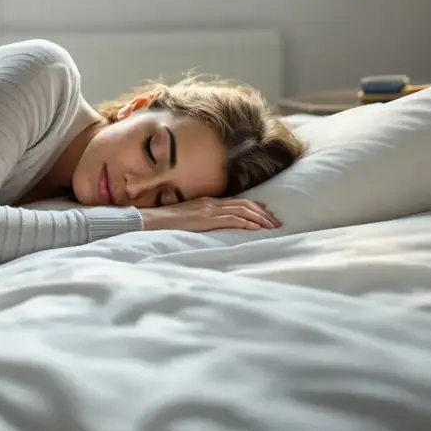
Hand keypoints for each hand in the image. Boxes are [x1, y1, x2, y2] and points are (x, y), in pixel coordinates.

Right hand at [138, 198, 280, 231]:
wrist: (153, 221)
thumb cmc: (169, 222)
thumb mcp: (191, 217)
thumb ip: (205, 218)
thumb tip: (219, 226)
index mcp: (209, 202)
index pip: (239, 202)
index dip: (256, 208)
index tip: (268, 215)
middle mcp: (212, 203)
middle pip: (245, 204)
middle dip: (263, 213)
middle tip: (277, 223)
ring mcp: (209, 210)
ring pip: (241, 210)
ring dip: (259, 218)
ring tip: (272, 226)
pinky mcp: (205, 219)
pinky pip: (230, 219)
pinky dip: (244, 222)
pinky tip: (255, 228)